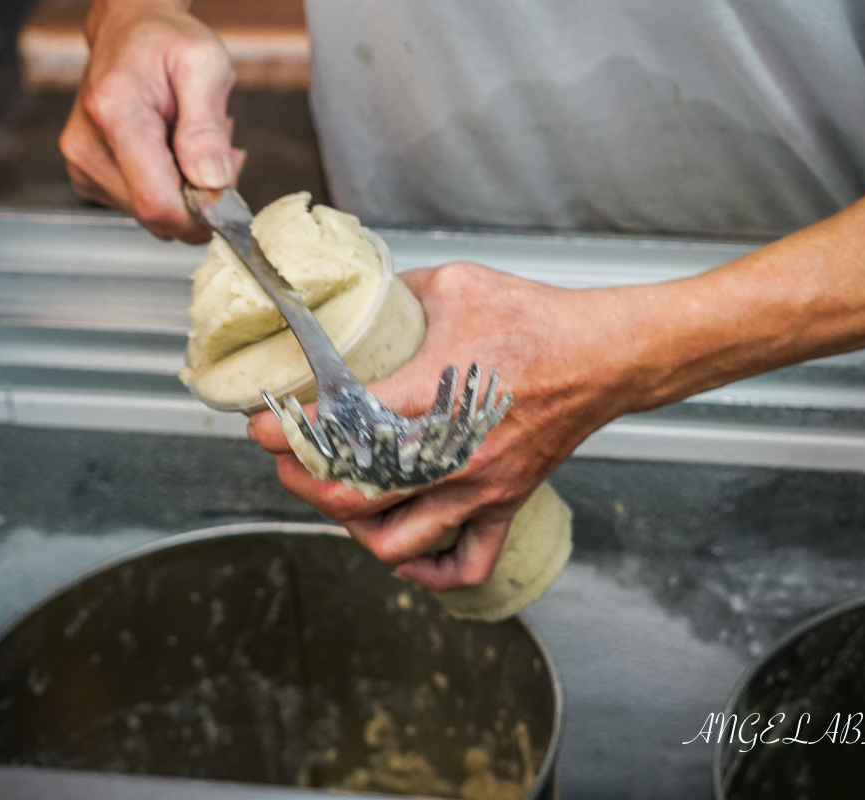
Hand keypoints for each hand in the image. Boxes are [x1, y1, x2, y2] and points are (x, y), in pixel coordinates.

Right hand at [59, 0, 243, 241]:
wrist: (130, 31)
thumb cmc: (167, 43)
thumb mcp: (206, 66)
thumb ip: (208, 127)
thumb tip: (211, 181)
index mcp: (115, 114)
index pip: (158, 202)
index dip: (200, 214)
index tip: (228, 194)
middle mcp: (87, 144)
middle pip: (156, 213)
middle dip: (198, 198)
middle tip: (218, 155)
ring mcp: (82, 163)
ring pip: (149, 215)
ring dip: (184, 193)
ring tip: (192, 146)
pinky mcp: (86, 175)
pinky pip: (138, 206)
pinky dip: (166, 189)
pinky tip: (172, 154)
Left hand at [247, 157, 864, 593]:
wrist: (605, 355)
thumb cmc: (535, 318)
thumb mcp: (455, 285)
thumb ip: (394, 294)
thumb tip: (350, 299)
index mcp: (434, 392)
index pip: (339, 424)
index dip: (285, 428)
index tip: (259, 421)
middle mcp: (453, 451)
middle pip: (353, 493)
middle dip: (303, 479)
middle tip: (285, 456)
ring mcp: (479, 486)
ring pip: (395, 539)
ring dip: (351, 524)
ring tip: (336, 496)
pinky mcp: (503, 503)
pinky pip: (463, 564)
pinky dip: (425, 573)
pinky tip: (401, 552)